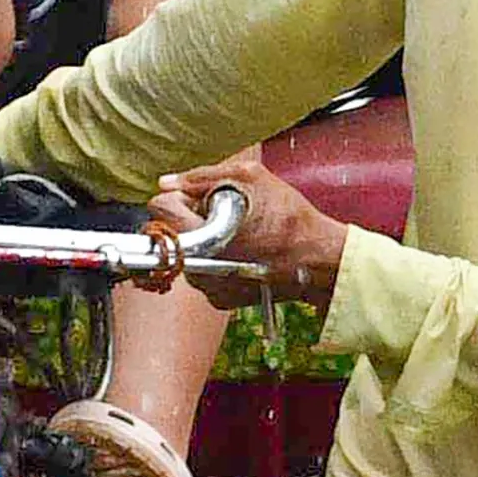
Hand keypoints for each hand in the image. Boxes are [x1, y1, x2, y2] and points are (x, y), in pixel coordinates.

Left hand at [155, 172, 348, 308]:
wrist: (318, 260)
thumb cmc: (289, 217)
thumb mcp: (249, 177)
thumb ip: (201, 176)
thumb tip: (167, 182)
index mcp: (197, 234)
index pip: (159, 208)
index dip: (181, 196)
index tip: (202, 197)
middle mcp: (196, 267)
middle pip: (173, 231)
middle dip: (192, 218)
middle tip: (225, 213)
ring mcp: (207, 287)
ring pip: (187, 252)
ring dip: (204, 240)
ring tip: (238, 233)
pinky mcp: (220, 300)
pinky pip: (204, 272)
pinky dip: (217, 260)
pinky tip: (243, 252)